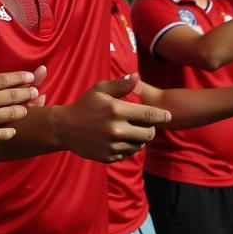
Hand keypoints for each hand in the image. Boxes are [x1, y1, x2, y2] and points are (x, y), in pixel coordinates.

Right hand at [0, 37, 37, 150]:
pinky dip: (10, 131)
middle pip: (10, 96)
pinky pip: (2, 133)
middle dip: (26, 93)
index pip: (3, 79)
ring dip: (21, 111)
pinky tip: (13, 129)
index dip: (20, 77)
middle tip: (35, 92)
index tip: (31, 76)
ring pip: (10, 114)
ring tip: (26, 108)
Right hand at [50, 74, 170, 162]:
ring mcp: (113, 145)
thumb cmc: (84, 106)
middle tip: (145, 125)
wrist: (64, 128)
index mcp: (117, 110)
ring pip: (139, 145)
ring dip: (139, 139)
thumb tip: (137, 76)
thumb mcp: (99, 90)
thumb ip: (120, 84)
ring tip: (130, 131)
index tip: (168, 116)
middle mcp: (117, 129)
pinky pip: (127, 154)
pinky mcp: (109, 156)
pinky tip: (118, 139)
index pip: (150, 115)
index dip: (162, 116)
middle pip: (148, 134)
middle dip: (150, 129)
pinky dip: (127, 147)